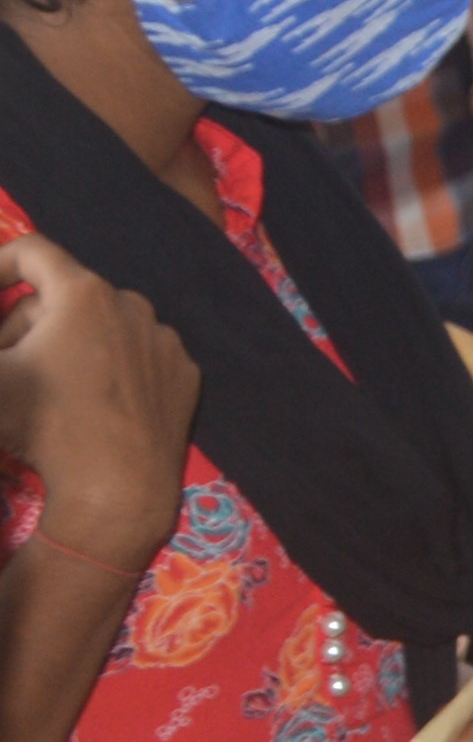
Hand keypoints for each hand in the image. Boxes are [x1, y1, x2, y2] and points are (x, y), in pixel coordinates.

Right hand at [0, 237, 202, 575]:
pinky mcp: (185, 373)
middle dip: (22, 323)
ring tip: (44, 386)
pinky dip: (108, 367)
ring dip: (65, 344)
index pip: (33, 252)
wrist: (117, 489)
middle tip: (4, 361)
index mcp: (83, 293)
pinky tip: (91, 402)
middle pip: (62, 296)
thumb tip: (7, 353)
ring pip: (100, 326)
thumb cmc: (43, 425)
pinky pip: (135, 355)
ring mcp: (164, 339)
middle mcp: (133, 304)